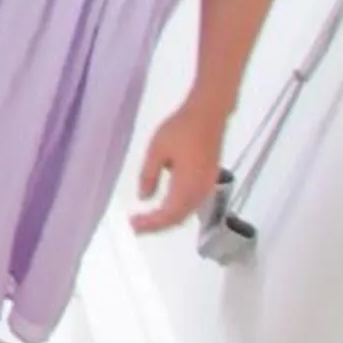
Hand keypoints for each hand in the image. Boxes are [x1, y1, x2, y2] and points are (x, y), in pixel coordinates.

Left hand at [131, 99, 226, 233]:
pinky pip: (192, 204)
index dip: (151, 224)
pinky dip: (177, 210)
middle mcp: (200, 192)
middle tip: (137, 226)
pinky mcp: (209, 181)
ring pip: (186, 213)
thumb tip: (144, 197)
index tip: (133, 225)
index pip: (168, 215)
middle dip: (157, 225)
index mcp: (187, 186)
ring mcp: (207, 187)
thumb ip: (149, 175)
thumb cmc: (180, 129)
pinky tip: (165, 206)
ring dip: (167, 219)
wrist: (208, 116)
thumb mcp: (157, 150)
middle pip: (178, 218)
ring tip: (147, 219)